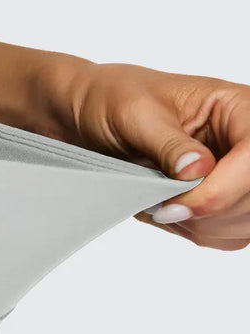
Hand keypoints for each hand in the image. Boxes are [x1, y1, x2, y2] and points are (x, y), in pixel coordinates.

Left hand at [62, 62, 249, 249]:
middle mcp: (244, 140)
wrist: (99, 115)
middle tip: (161, 206)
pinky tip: (173, 215)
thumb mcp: (138, 116)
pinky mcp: (226, 197)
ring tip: (162, 206)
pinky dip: (200, 232)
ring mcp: (238, 172)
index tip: (174, 204)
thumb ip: (170, 145)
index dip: (221, 189)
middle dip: (207, 212)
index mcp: (235, 108)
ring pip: (244, 219)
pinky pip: (229, 232)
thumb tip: (198, 170)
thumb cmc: (119, 100)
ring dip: (201, 226)